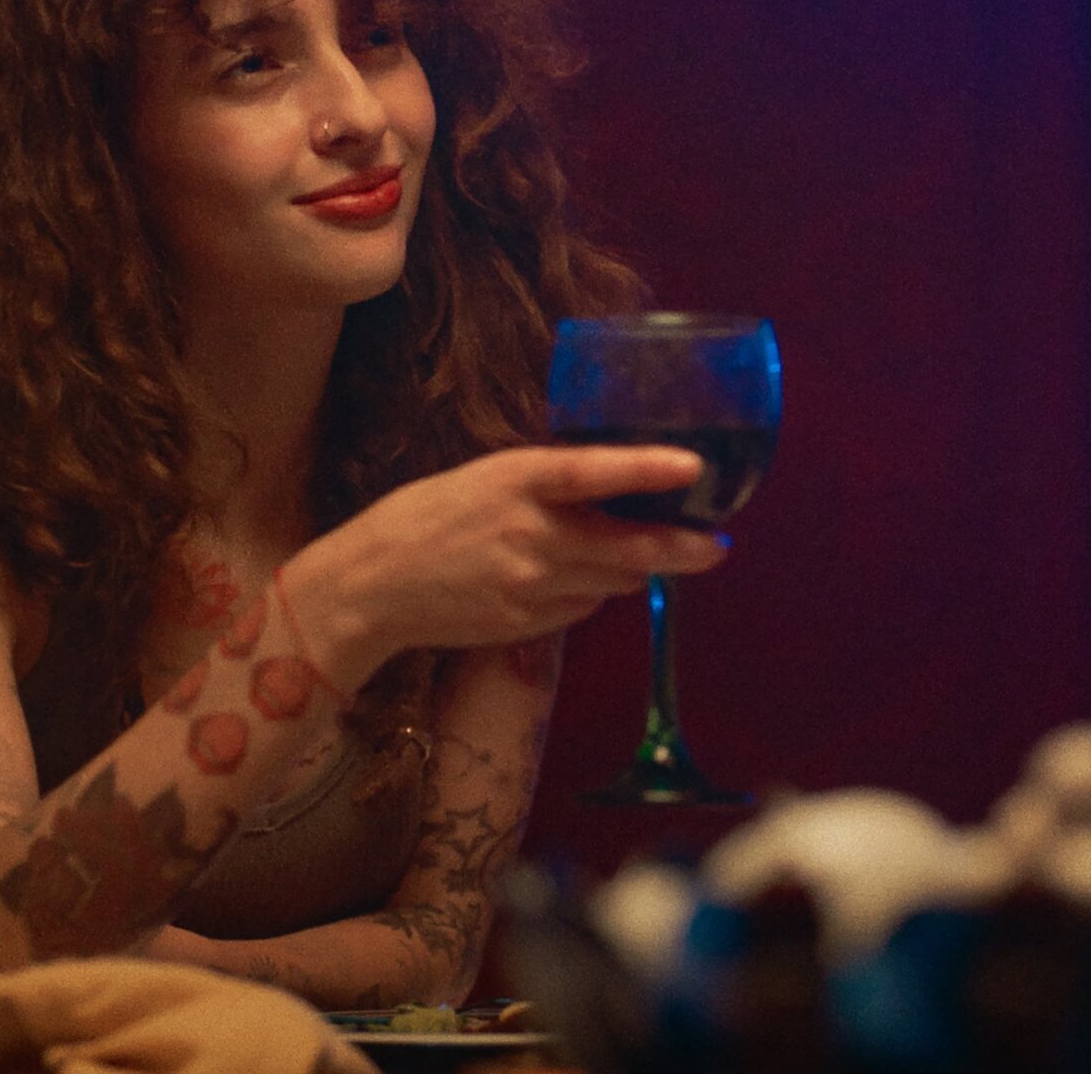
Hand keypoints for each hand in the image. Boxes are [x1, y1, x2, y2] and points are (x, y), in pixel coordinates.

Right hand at [284, 445, 727, 689]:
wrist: (374, 585)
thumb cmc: (430, 516)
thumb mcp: (488, 478)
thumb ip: (548, 484)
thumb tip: (615, 489)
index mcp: (516, 482)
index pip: (591, 472)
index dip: (646, 469)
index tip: (694, 466)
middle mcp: (530, 535)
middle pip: (626, 548)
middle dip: (680, 549)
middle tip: (715, 546)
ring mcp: (530, 587)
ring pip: (611, 582)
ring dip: (628, 569)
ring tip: (624, 552)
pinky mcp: (527, 625)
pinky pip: (581, 607)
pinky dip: (587, 591)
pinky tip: (562, 578)